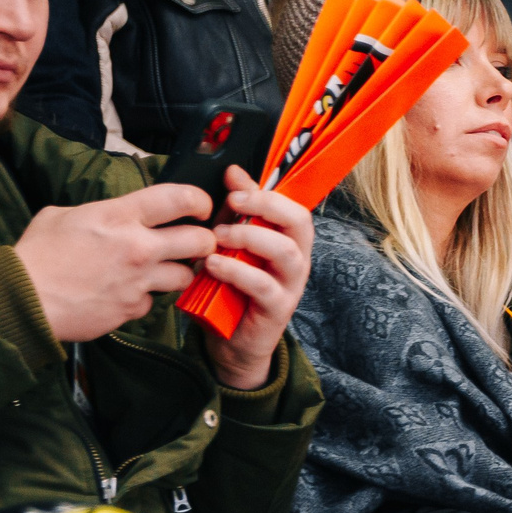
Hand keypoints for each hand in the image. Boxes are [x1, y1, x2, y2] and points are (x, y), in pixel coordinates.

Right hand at [17, 183, 217, 344]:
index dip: (199, 200)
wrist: (21, 301)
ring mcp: (138, 280)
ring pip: (185, 275)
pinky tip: (125, 294)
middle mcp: (137, 247)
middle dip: (204, 240)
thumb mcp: (60, 216)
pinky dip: (143, 299)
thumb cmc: (35, 256)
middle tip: (195, 242)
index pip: (180, 198)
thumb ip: (98, 212)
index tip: (200, 207)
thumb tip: (112, 215)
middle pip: (200, 240)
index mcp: (119, 216)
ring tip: (161, 270)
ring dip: (178, 272)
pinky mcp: (131, 309)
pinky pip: (152, 302)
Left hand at [196, 167, 312, 391]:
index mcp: (289, 239)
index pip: (292, 205)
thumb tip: (233, 172)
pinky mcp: (278, 309)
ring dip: (249, 238)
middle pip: (299, 222)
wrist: (232, 340)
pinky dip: (237, 272)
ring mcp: (291, 284)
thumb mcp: (234, 244)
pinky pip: (264, 286)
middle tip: (232, 203)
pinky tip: (213, 266)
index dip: (266, 190)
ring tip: (217, 238)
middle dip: (265, 206)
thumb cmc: (233, 287)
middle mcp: (297, 258)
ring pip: (285, 252)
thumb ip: (238, 212)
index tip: (232, 181)